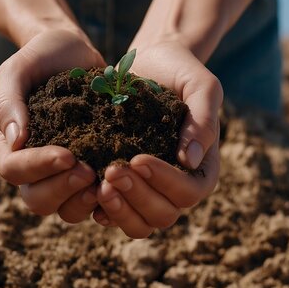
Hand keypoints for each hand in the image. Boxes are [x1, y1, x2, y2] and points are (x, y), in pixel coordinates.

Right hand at [0, 29, 105, 221]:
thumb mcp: (19, 68)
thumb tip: (15, 139)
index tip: (67, 154)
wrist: (75, 51)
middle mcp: (32, 167)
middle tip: (89, 172)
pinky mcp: (90, 171)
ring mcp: (61, 173)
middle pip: (37, 199)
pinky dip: (107, 198)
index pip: (13, 169)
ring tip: (105, 181)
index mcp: (8, 145)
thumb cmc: (42, 57)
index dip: (38, 167)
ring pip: (65, 208)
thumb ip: (9, 100)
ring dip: (84, 201)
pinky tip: (123, 183)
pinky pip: (94, 199)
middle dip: (62, 190)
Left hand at [92, 41, 221, 237]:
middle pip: (162, 215)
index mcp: (201, 169)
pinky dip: (100, 209)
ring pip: (138, 224)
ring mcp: (148, 191)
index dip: (164, 181)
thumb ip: (202, 120)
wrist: (149, 64)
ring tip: (98, 185)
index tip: (138, 158)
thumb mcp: (200, 87)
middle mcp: (176, 187)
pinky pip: (113, 214)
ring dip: (118, 210)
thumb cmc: (180, 72)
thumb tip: (189, 160)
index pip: (189, 192)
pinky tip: (86, 190)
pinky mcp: (122, 187)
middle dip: (136, 196)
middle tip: (110, 171)